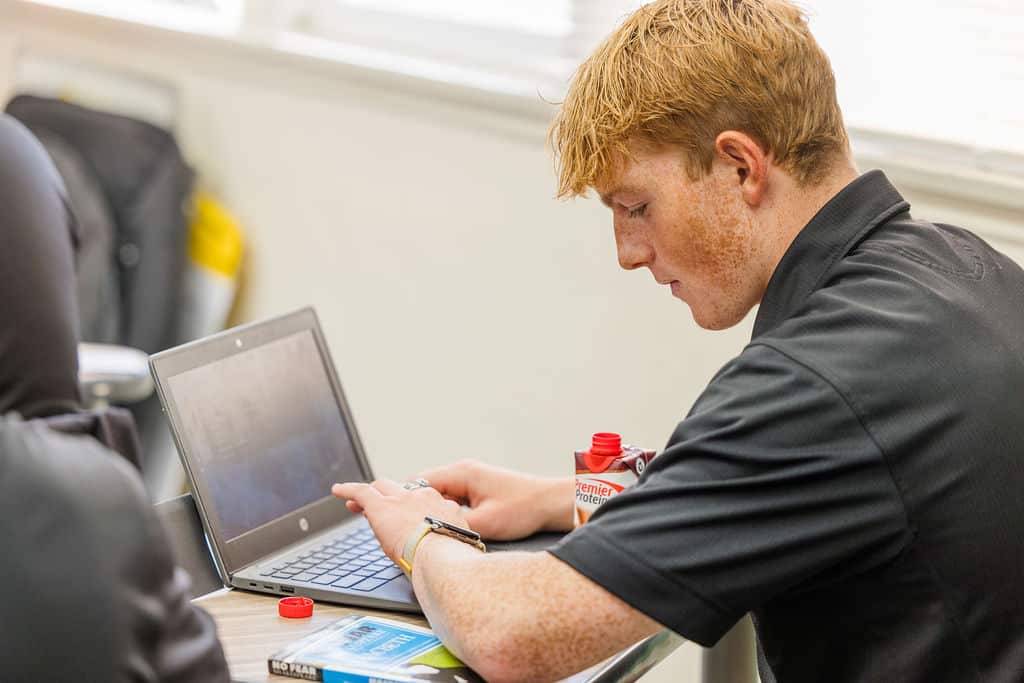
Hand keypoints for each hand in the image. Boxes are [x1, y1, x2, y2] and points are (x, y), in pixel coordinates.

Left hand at [331, 479, 468, 563]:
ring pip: (382, 488)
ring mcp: (402, 499)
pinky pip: (361, 492)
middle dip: (390, 496)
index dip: (410, 508)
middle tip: (380, 507)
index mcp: (442, 507)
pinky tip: (337, 490)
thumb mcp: (454, 545)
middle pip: (401, 490)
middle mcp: (423, 497)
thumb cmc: (452, 560)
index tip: (405, 518)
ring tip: (355, 500)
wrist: (443, 556)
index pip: (422, 502)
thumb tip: (437, 550)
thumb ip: (444, 541)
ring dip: (370, 493)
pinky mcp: (381, 506)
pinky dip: (348, 490)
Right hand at [414, 459, 573, 540]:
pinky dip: (444, 512)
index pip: (417, 482)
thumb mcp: (485, 524)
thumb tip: (428, 532)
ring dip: (430, 511)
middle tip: (402, 526)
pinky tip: (444, 528)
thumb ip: (452, 526)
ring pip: (437, 496)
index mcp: (461, 473)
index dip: (400, 500)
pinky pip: (451, 500)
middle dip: (413, 507)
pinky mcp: (478, 491)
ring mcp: (470, 481)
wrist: (552, 503)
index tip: (388, 514)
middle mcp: (463, 472)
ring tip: (423, 530)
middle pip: (424, 488)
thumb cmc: (525, 508)